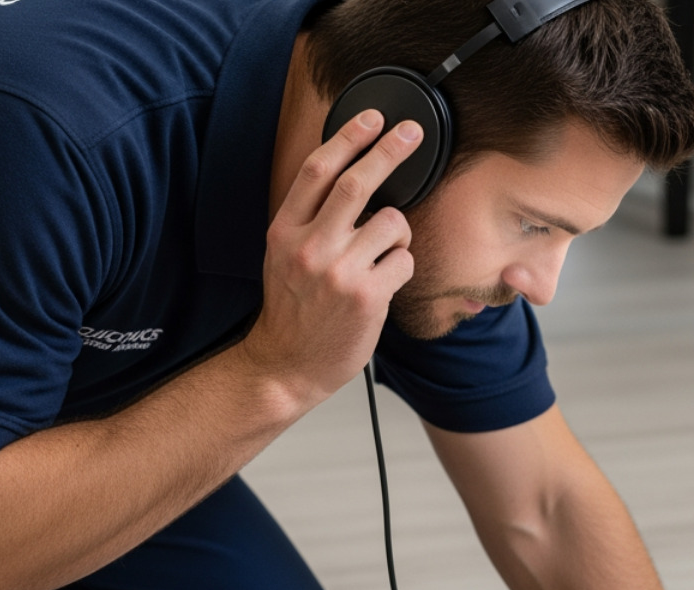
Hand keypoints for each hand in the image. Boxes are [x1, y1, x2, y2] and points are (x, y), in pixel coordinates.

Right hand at [245, 109, 421, 407]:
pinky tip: (385, 281)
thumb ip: (308, 220)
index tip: (372, 118)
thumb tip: (348, 176)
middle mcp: (310, 247)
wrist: (285, 366)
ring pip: (392, 222)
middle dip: (389, 151)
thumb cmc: (292, 311)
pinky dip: (402, 266)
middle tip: (410, 134)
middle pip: (357, 183)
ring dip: (399, 231)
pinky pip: (403, 260)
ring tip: (385, 251)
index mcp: (285, 231)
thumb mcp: (283, 256)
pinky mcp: (367, 296)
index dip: (349, 137)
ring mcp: (339, 272)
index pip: (318, 170)